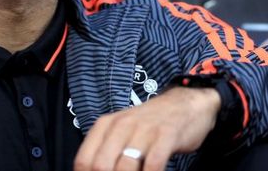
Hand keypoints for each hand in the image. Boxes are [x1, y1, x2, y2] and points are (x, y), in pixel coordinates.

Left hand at [73, 86, 220, 170]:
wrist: (184, 104)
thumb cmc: (150, 125)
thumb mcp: (122, 132)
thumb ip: (107, 152)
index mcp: (105, 125)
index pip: (83, 161)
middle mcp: (121, 125)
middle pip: (101, 166)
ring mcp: (144, 129)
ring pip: (125, 167)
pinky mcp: (166, 135)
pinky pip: (153, 164)